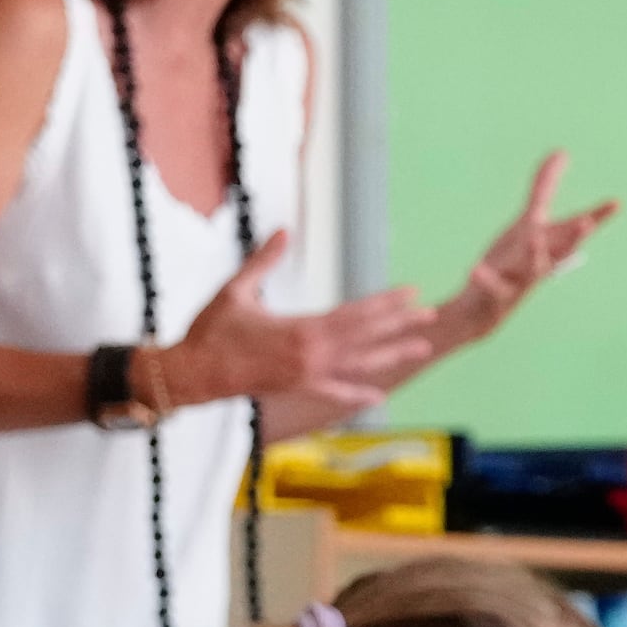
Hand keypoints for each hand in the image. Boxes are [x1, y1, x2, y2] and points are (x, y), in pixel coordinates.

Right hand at [179, 235, 440, 427]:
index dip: (386, 304)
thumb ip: (264, 260)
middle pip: (367, 338)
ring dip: (393, 356)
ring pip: (360, 365)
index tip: (411, 293)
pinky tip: (380, 395)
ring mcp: (307, 376)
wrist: (194, 374)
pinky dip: (357, 394)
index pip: (355, 314)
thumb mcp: (236, 289)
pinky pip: (334, 393)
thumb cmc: (212, 330)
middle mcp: (312, 355)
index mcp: (302, 329)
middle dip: (401, 325)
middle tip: (432, 315)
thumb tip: (283, 230)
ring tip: (423, 348)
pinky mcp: (297, 389)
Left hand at [423, 153, 616, 354]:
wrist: (482, 311)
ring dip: (534, 253)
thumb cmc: (511, 263)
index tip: (616, 202)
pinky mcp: (494, 295)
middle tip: (587, 222)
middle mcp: (538, 262)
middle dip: (574, 235)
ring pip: (531, 267)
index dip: (596, 216)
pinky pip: (491, 286)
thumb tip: (561, 151)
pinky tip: (476, 268)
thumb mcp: (528, 222)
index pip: (575, 229)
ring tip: (534, 237)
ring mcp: (518, 280)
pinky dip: (485, 278)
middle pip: (561, 249)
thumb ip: (544, 187)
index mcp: (549, 245)